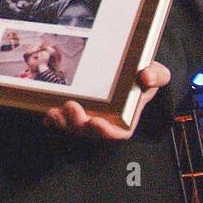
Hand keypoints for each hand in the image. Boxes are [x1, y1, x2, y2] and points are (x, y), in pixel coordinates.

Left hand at [43, 61, 169, 140]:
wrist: (128, 69)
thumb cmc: (143, 75)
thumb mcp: (157, 73)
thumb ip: (156, 75)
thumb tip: (146, 77)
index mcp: (126, 119)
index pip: (116, 133)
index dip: (106, 132)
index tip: (96, 122)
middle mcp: (105, 121)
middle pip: (89, 132)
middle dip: (78, 124)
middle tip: (72, 107)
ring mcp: (87, 117)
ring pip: (72, 127)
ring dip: (62, 122)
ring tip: (55, 111)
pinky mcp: (72, 112)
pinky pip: (60, 120)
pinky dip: (52, 119)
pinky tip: (45, 112)